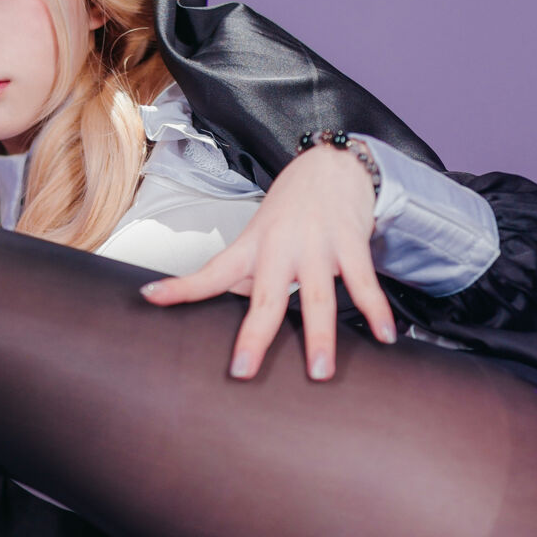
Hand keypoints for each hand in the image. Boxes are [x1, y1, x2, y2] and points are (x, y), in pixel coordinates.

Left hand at [139, 144, 396, 379]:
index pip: (211, 272)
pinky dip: (376, 311)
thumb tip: (230, 306)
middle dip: (255, 336)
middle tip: (244, 371)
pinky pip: (365, 283)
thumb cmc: (292, 209)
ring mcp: (317, 245)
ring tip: (321, 372)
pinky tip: (386, 337)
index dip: (180, 287)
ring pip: (318, 297)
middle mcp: (281, 248)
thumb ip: (245, 274)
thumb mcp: (259, 237)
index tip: (150, 297)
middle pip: (266, 298)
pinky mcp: (350, 242)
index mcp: (252, 247)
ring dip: (321, 337)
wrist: (332, 163)